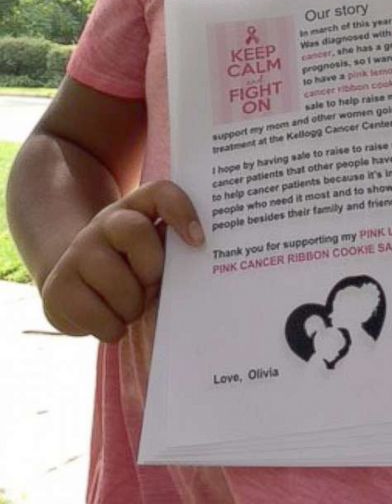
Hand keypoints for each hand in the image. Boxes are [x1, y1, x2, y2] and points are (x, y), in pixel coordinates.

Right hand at [41, 181, 203, 342]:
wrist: (77, 280)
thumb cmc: (133, 268)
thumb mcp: (155, 251)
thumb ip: (176, 253)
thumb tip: (204, 277)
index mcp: (136, 208)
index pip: (160, 193)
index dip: (181, 210)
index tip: (198, 240)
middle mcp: (104, 224)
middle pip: (135, 232)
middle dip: (151, 269)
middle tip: (151, 287)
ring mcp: (77, 253)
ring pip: (117, 282)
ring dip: (132, 306)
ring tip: (131, 307)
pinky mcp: (58, 288)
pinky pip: (96, 316)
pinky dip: (111, 328)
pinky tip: (111, 321)